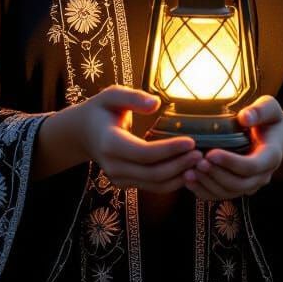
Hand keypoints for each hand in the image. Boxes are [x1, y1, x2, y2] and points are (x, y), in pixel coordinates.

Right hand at [73, 85, 202, 192]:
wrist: (82, 133)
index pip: (144, 153)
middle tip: (201, 154)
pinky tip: (187, 169)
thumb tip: (156, 103)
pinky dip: (172, 181)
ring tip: (198, 163)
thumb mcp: (111, 95)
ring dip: (179, 176)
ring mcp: (118, 178)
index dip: (169, 150)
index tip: (191, 141)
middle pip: (153, 173)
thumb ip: (133, 97)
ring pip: (155, 184)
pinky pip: (152, 186)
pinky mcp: (125, 183)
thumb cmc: (100, 110)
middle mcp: (113, 166)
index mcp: (110, 143)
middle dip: (180, 165)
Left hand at [183, 95, 282, 200]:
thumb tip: (244, 117)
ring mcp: (251, 184)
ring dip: (208, 184)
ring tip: (189, 172)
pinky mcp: (239, 187)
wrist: (274, 137)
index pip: (252, 166)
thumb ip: (260, 111)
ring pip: (229, 192)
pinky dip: (204, 191)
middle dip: (216, 175)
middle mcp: (263, 175)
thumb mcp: (269, 108)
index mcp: (271, 156)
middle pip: (239, 184)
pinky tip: (189, 180)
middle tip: (197, 162)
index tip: (210, 153)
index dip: (230, 162)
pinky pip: (222, 195)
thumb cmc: (269, 119)